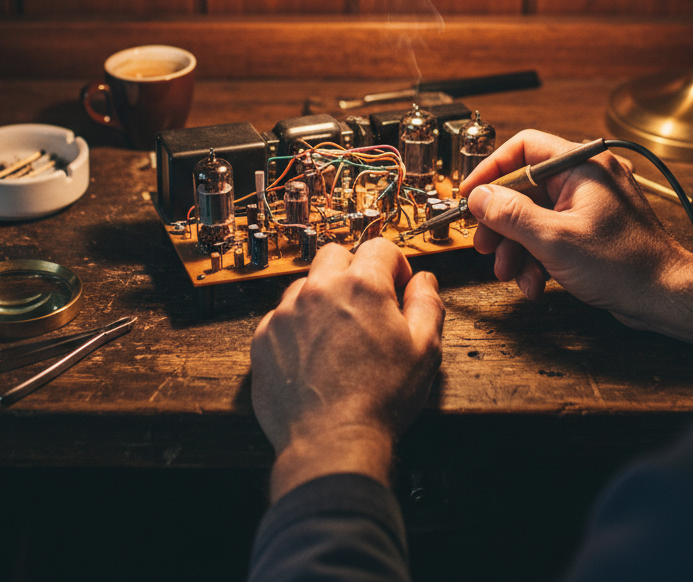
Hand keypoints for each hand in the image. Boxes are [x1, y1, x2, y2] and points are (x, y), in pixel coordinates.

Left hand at [251, 238, 443, 501]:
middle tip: (366, 306)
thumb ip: (427, 304)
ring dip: (323, 298)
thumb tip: (423, 281)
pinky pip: (282, 317)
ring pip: (307, 285)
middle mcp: (320, 290)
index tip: (398, 288)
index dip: (396, 266)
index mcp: (362, 287)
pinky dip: (298, 328)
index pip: (381, 248)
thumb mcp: (425, 350)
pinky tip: (314, 357)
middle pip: (337, 254)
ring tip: (339, 336)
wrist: (331, 444)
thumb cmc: (380, 400)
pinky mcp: (264, 338)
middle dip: (354, 271)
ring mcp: (287, 313)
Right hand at [461, 130, 689, 327]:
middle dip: (501, 222)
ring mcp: (590, 204)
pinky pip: (551, 233)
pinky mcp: (591, 228)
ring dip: (517, 247)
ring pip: (535, 216)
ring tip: (510, 273)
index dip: (491, 169)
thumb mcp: (554, 239)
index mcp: (582, 165)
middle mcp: (587, 178)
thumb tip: (480, 196)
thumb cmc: (625, 265)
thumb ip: (511, 214)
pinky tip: (535, 282)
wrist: (664, 297)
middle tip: (485, 245)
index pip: (524, 147)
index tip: (471, 192)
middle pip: (524, 188)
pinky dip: (538, 256)